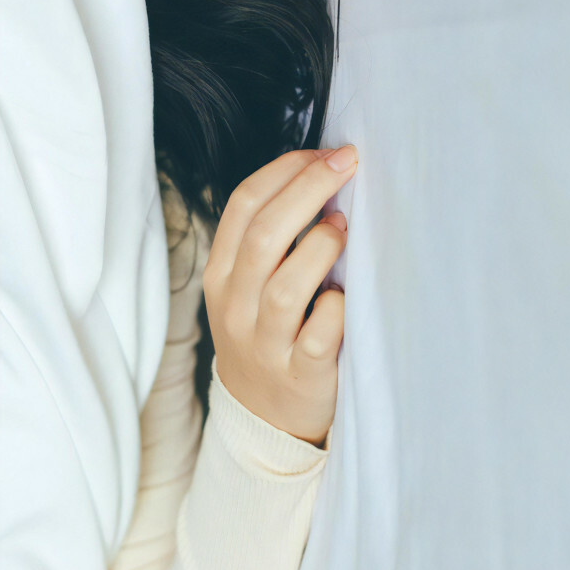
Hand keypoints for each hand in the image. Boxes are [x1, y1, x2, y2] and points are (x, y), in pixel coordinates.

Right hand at [203, 146, 355, 446]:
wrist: (262, 417)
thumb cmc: (268, 333)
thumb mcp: (248, 286)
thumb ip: (273, 239)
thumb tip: (323, 174)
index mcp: (222, 273)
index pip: (244, 206)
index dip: (286, 171)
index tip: (326, 152)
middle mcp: (236, 306)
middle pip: (265, 236)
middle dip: (309, 189)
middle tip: (348, 165)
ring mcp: (265, 343)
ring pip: (285, 287)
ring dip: (321, 248)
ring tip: (343, 228)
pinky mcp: (300, 375)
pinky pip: (318, 337)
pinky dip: (336, 310)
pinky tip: (347, 295)